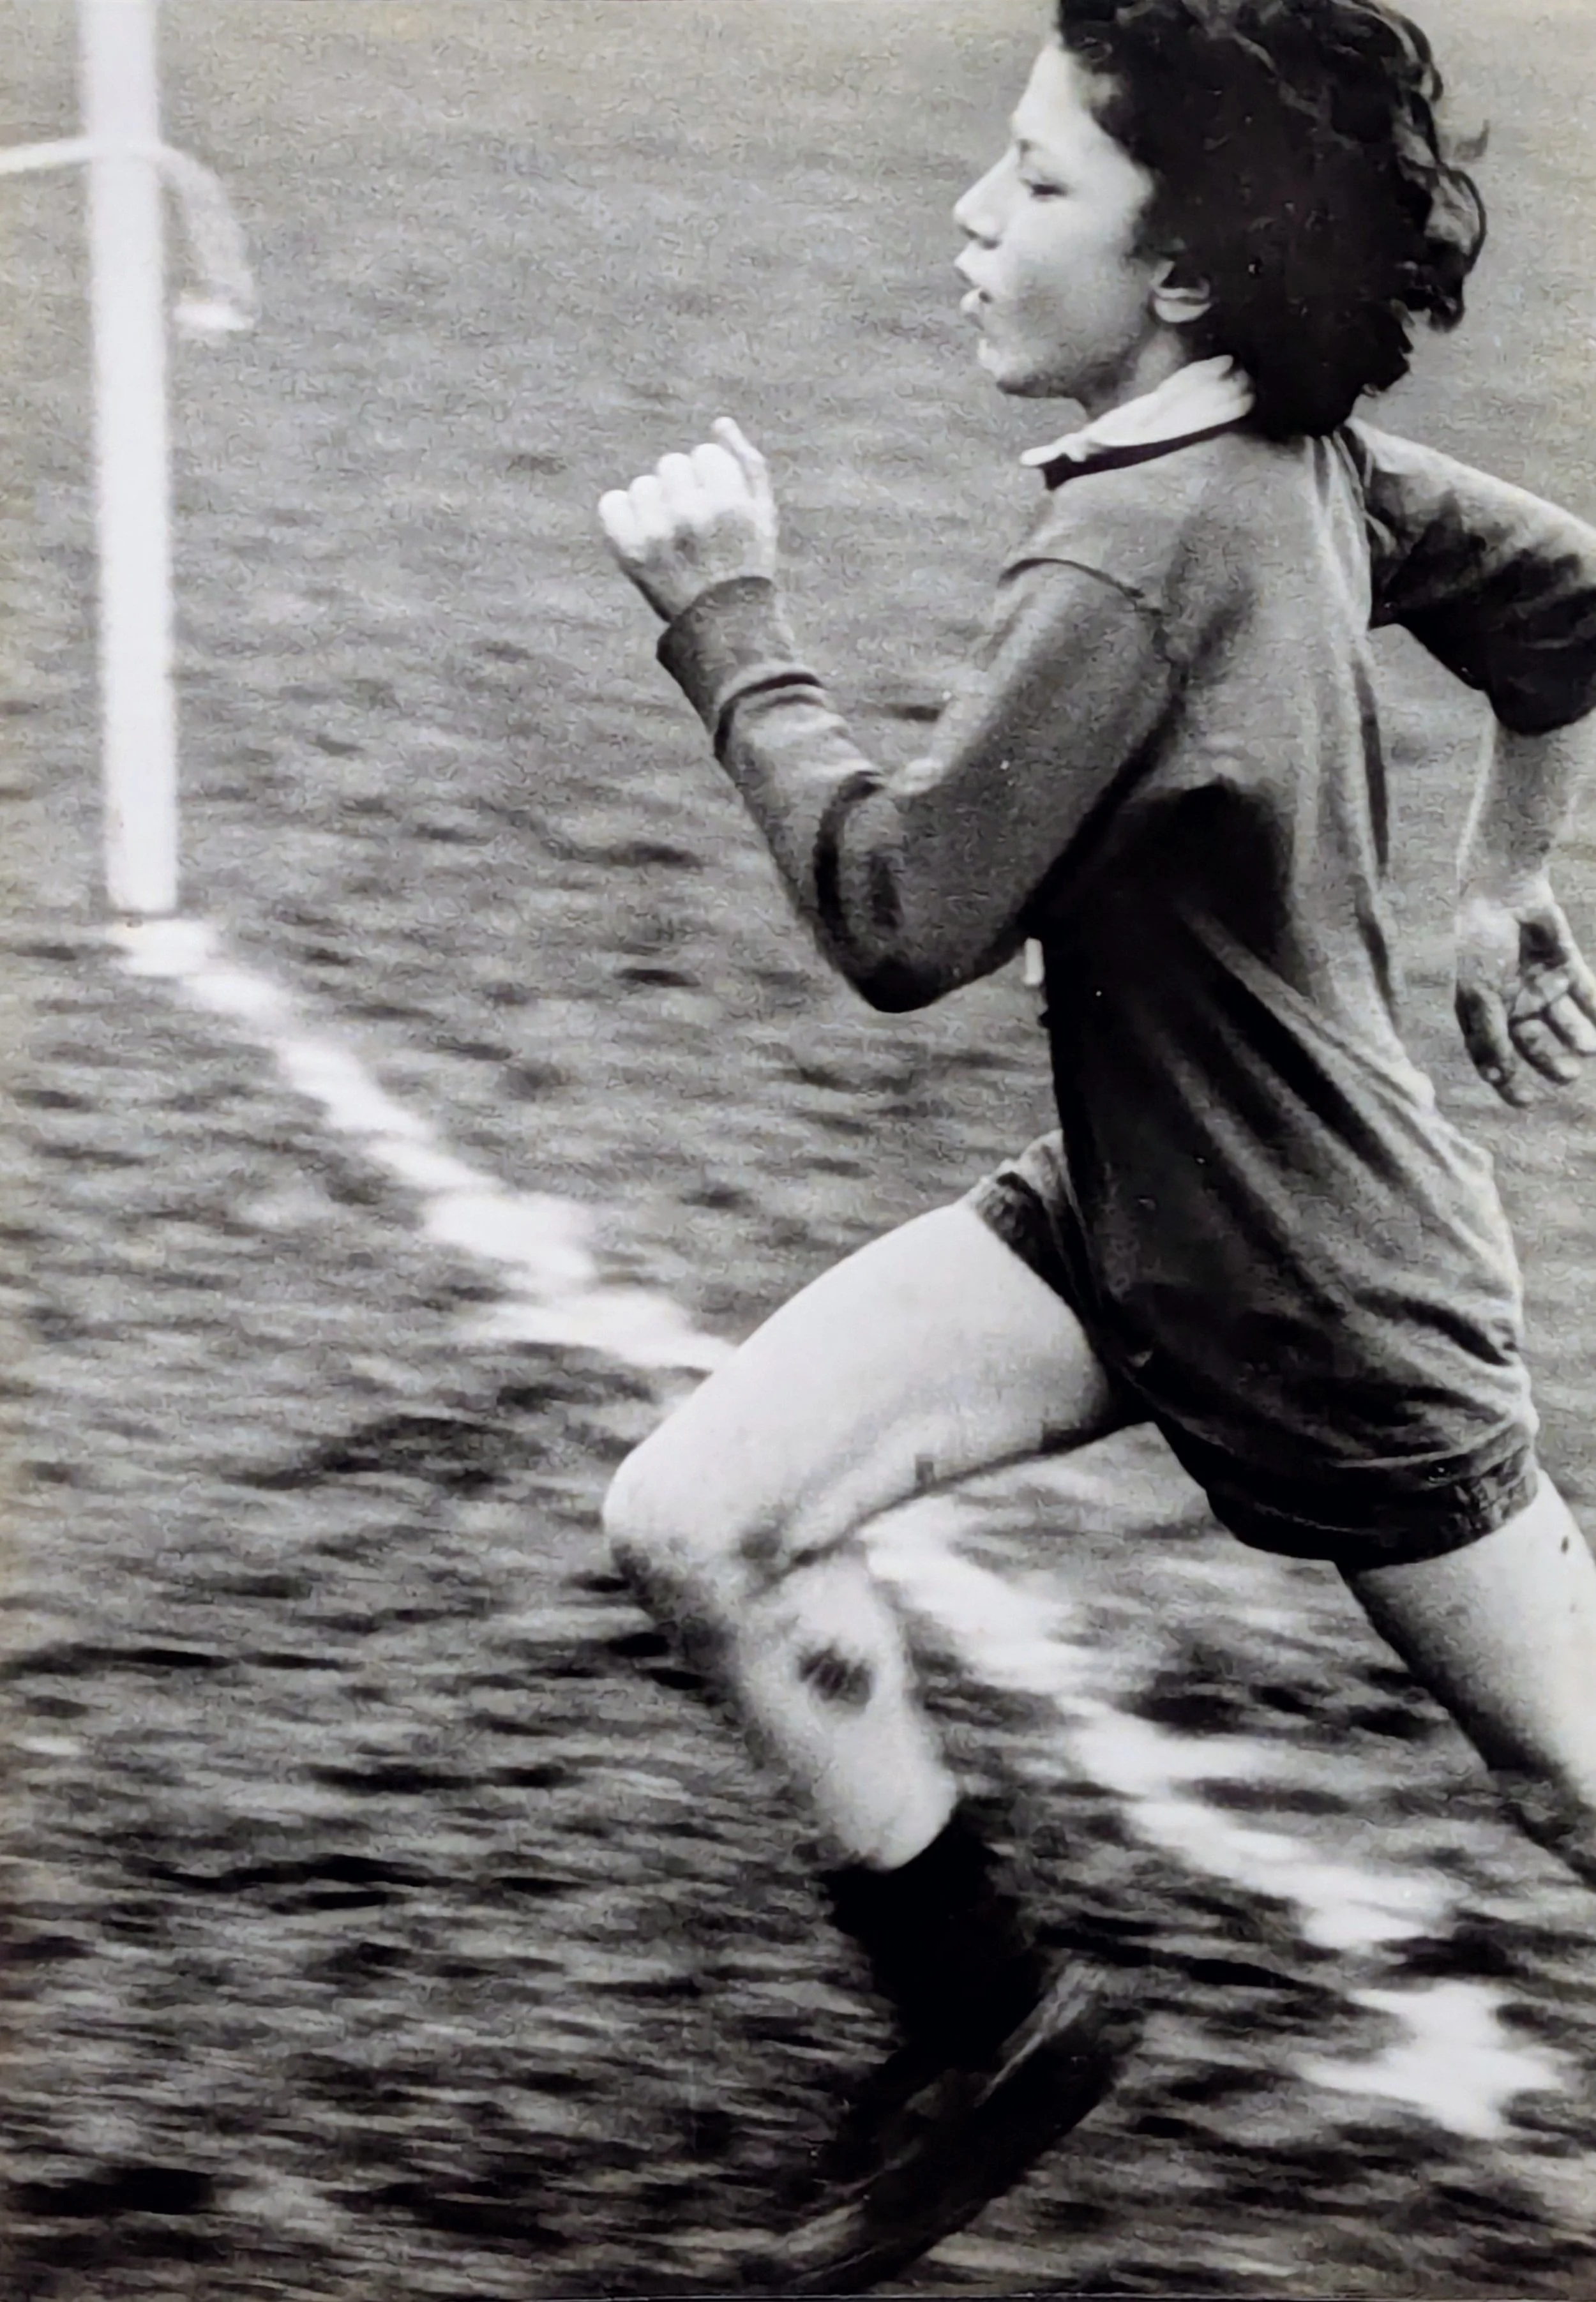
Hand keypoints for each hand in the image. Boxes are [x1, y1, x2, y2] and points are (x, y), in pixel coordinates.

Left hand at [598, 417, 777, 621]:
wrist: (722, 622)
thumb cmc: (746, 561)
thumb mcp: (763, 512)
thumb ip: (747, 462)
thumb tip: (720, 422)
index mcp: (729, 502)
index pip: (704, 453)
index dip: (710, 478)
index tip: (717, 506)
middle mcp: (693, 515)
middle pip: (670, 464)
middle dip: (682, 488)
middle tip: (693, 524)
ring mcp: (658, 534)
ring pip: (643, 485)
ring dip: (654, 504)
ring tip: (670, 535)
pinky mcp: (630, 552)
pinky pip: (611, 504)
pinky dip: (622, 515)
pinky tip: (643, 535)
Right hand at [1454, 876, 1595, 1104]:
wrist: (1504, 891)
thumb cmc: (1481, 944)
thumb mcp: (1480, 995)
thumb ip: (1490, 1036)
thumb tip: (1497, 1077)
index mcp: (1480, 1010)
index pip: (1492, 1054)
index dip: (1506, 1079)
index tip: (1525, 1102)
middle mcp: (1509, 1001)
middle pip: (1530, 1042)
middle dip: (1549, 1061)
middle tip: (1568, 1076)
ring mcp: (1537, 983)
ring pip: (1561, 1021)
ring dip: (1575, 1037)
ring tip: (1589, 1049)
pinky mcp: (1563, 966)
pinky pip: (1584, 993)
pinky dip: (1595, 1010)